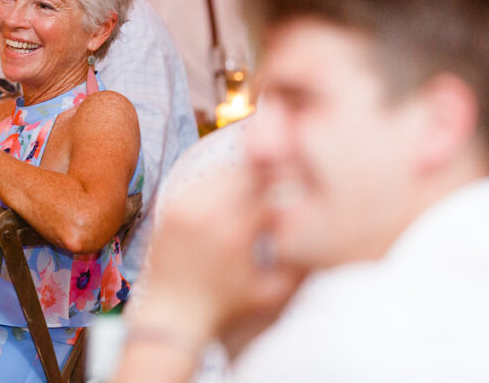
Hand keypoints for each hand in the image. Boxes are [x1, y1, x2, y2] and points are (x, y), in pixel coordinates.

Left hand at [133, 168, 302, 347]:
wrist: (172, 314)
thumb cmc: (224, 308)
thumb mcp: (270, 294)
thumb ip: (298, 267)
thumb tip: (317, 238)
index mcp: (234, 231)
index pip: (269, 190)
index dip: (288, 188)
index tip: (297, 195)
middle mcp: (207, 212)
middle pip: (245, 174)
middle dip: (265, 177)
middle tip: (278, 184)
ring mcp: (185, 206)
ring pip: (222, 174)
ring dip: (242, 179)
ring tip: (256, 190)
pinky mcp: (171, 207)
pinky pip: (201, 183)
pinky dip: (218, 186)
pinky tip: (230, 198)